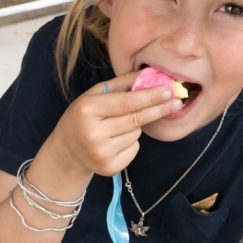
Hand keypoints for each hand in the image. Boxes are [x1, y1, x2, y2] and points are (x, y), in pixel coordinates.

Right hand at [47, 71, 181, 177]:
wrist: (66, 151)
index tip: (168, 90)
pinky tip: (116, 141)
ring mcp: (101, 153)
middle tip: (176, 100)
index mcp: (87, 109)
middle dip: (159, 108)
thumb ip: (121, 84)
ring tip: (117, 126)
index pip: (126, 102)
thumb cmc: (83, 116)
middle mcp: (93, 133)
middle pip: (136, 119)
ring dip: (136, 126)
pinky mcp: (109, 168)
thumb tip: (150, 75)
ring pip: (136, 133)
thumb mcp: (94, 95)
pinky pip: (134, 149)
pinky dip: (132, 142)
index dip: (150, 96)